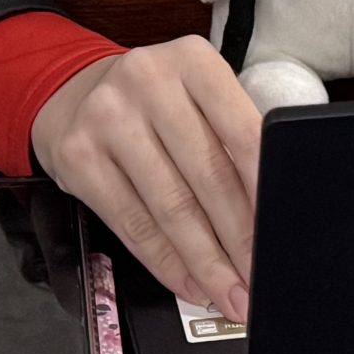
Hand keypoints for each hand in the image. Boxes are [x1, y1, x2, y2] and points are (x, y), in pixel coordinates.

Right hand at [30, 37, 259, 321]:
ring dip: (206, 262)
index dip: (265, 192)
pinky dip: (166, 261)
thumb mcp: (195, 94)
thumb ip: (230, 135)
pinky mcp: (78, 157)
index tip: (281, 232)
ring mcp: (108, 118)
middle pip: (209, 175)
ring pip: (171, 207)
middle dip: (240, 240)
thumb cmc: (152, 101)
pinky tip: (188, 281)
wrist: (72, 91)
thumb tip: (269, 210)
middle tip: (259, 278)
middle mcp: (149, 81)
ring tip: (228, 292)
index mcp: (193, 61)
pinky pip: (132, 224)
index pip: (243, 133)